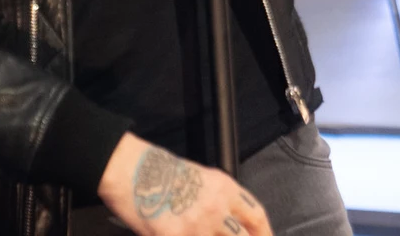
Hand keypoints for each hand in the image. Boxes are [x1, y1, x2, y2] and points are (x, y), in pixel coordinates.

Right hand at [98, 133, 271, 235]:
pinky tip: (179, 235)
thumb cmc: (164, 173)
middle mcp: (216, 208)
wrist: (134, 171)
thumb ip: (221, 202)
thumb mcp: (203, 179)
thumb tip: (231, 227)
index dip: (265, 233)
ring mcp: (197, 226)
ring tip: (202, 234)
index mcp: (225, 188)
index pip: (256, 215)